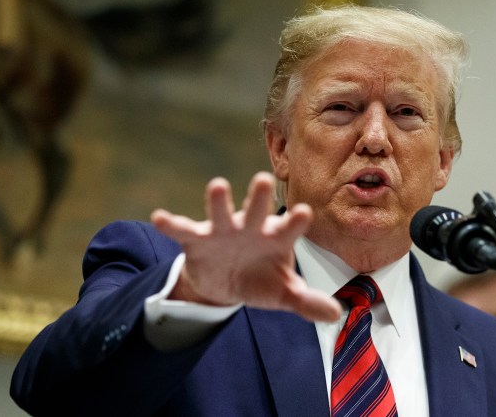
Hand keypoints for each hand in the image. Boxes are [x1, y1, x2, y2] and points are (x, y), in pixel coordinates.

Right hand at [151, 172, 340, 321]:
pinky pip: (184, 230)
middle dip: (258, 198)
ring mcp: (224, 231)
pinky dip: (172, 224)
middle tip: (263, 180)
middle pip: (256, 211)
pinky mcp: (198, 240)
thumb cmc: (261, 279)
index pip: (289, 229)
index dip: (295, 221)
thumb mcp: (283, 293)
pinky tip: (160, 217)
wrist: (226, 284)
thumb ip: (306, 301)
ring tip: (218, 185)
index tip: (304, 213)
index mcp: (276, 238)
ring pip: (221, 213)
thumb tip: (335, 314)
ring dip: (219, 201)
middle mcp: (251, 228)